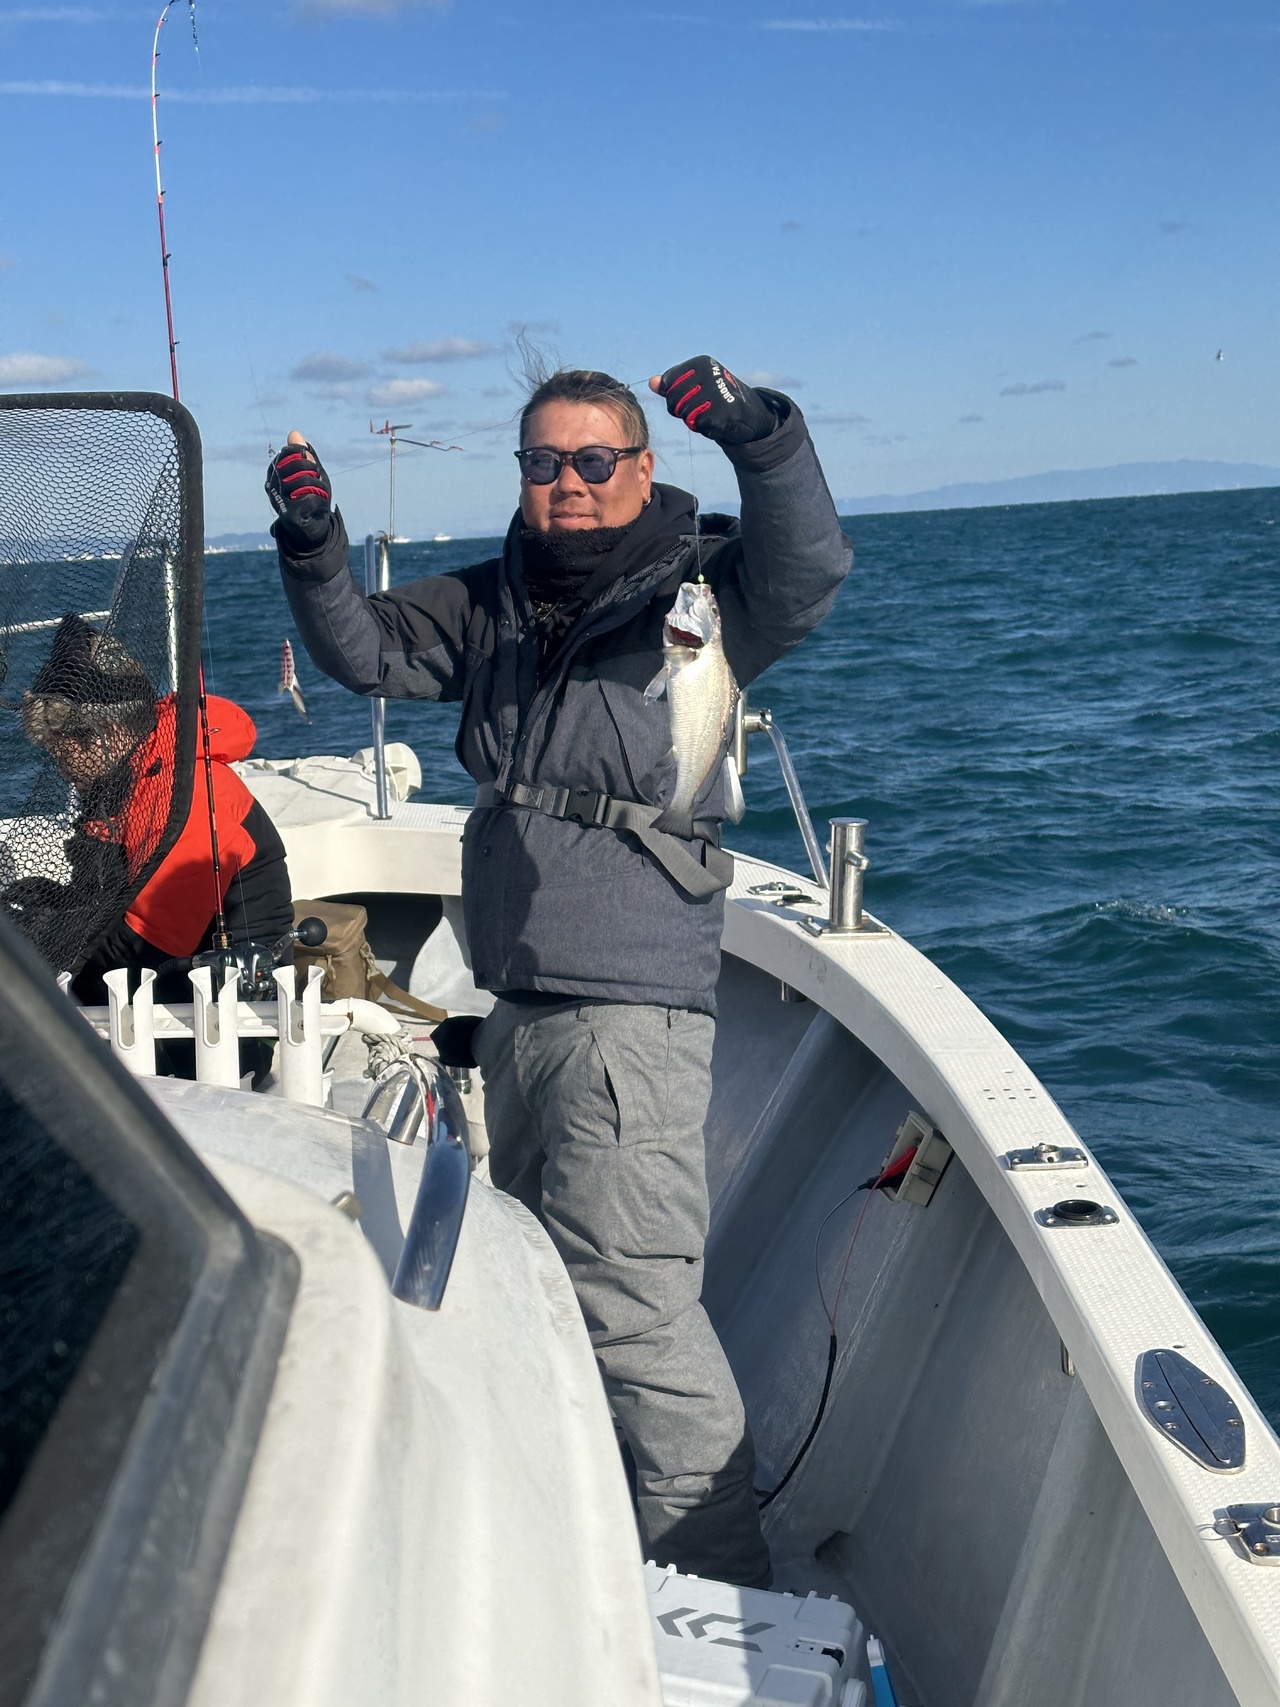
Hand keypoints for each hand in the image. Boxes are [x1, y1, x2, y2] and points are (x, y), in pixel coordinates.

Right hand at [266, 431, 331, 548]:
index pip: (288, 453)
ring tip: (318, 493)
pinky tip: (318, 504)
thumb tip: (294, 433)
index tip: (311, 463)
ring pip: (303, 481)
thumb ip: (304, 454)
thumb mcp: (311, 473)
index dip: (303, 455)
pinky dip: (319, 500)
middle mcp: (273, 486)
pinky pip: (310, 499)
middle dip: (312, 469)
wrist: (313, 529)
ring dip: (318, 486)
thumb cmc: (311, 497)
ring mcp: (279, 500)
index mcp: (275, 473)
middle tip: (318, 478)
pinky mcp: (289, 514)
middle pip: (294, 464)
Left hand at [650, 357, 775, 445]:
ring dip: (694, 420)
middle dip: (682, 411)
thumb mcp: (694, 386)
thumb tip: (652, 382)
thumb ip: (671, 384)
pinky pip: (699, 425)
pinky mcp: (723, 411)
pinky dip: (705, 428)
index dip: (673, 397)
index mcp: (701, 363)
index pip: (668, 383)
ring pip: (685, 414)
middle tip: (699, 410)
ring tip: (709, 414)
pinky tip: (717, 421)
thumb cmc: (716, 398)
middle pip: (673, 400)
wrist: (748, 414)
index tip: (689, 397)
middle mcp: (709, 373)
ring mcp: (717, 392)